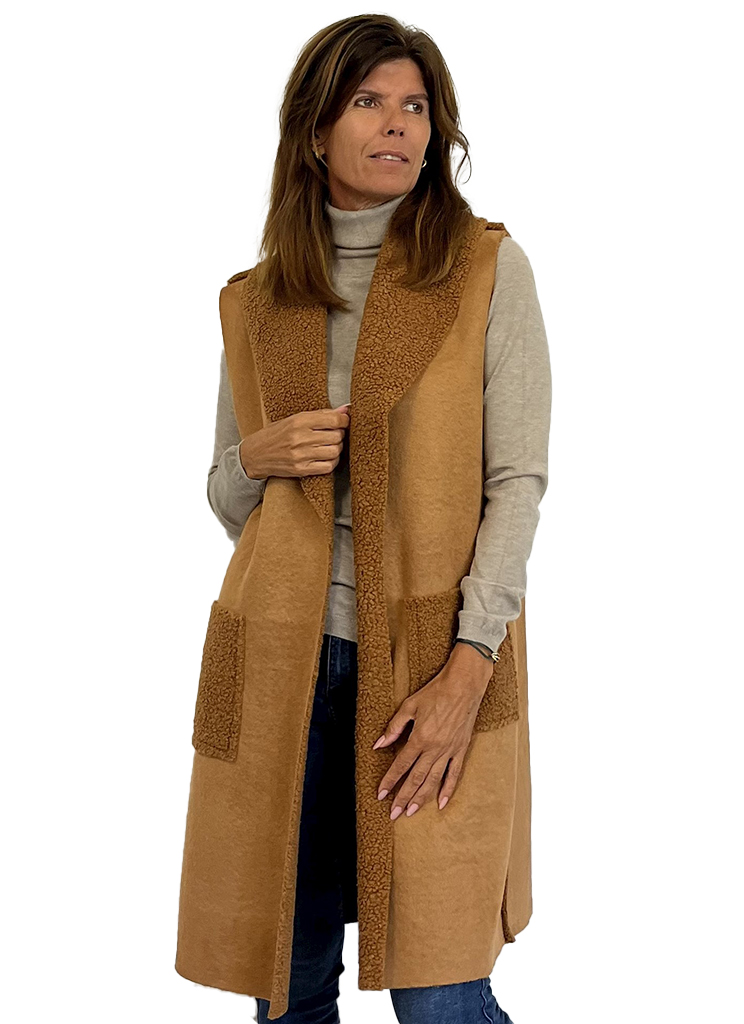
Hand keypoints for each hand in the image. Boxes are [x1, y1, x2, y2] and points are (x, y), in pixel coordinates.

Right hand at [239, 405, 350, 478]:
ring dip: (336, 449)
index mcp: (299, 421)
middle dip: (339, 434)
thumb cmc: (275, 434)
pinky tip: (326, 457)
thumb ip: (320, 414)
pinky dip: (332, 462)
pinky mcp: (301, 469)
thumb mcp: (294, 419)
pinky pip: (328, 466)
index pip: (334, 419)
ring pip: (335, 451)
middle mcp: (300, 437)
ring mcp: (301, 455)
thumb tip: (345, 410)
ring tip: (329, 445)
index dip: (344, 420)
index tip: (343, 421)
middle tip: (334, 434)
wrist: (254, 455)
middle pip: (337, 436)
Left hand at [372, 642, 492, 817]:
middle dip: (403, 797)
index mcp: (420, 737)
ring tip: (411, 811)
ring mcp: (450, 750)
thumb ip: (394, 727)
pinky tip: (440, 803)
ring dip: (421, 797)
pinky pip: (454, 774)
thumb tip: (378, 744)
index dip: (390, 781)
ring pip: (433, 780)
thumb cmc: (436, 691)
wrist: (464, 685)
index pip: (401, 765)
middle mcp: (435, 748)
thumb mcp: (410, 706)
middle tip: (394, 814)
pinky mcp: (461, 749)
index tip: (381, 794)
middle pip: (416, 778)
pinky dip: (447, 790)